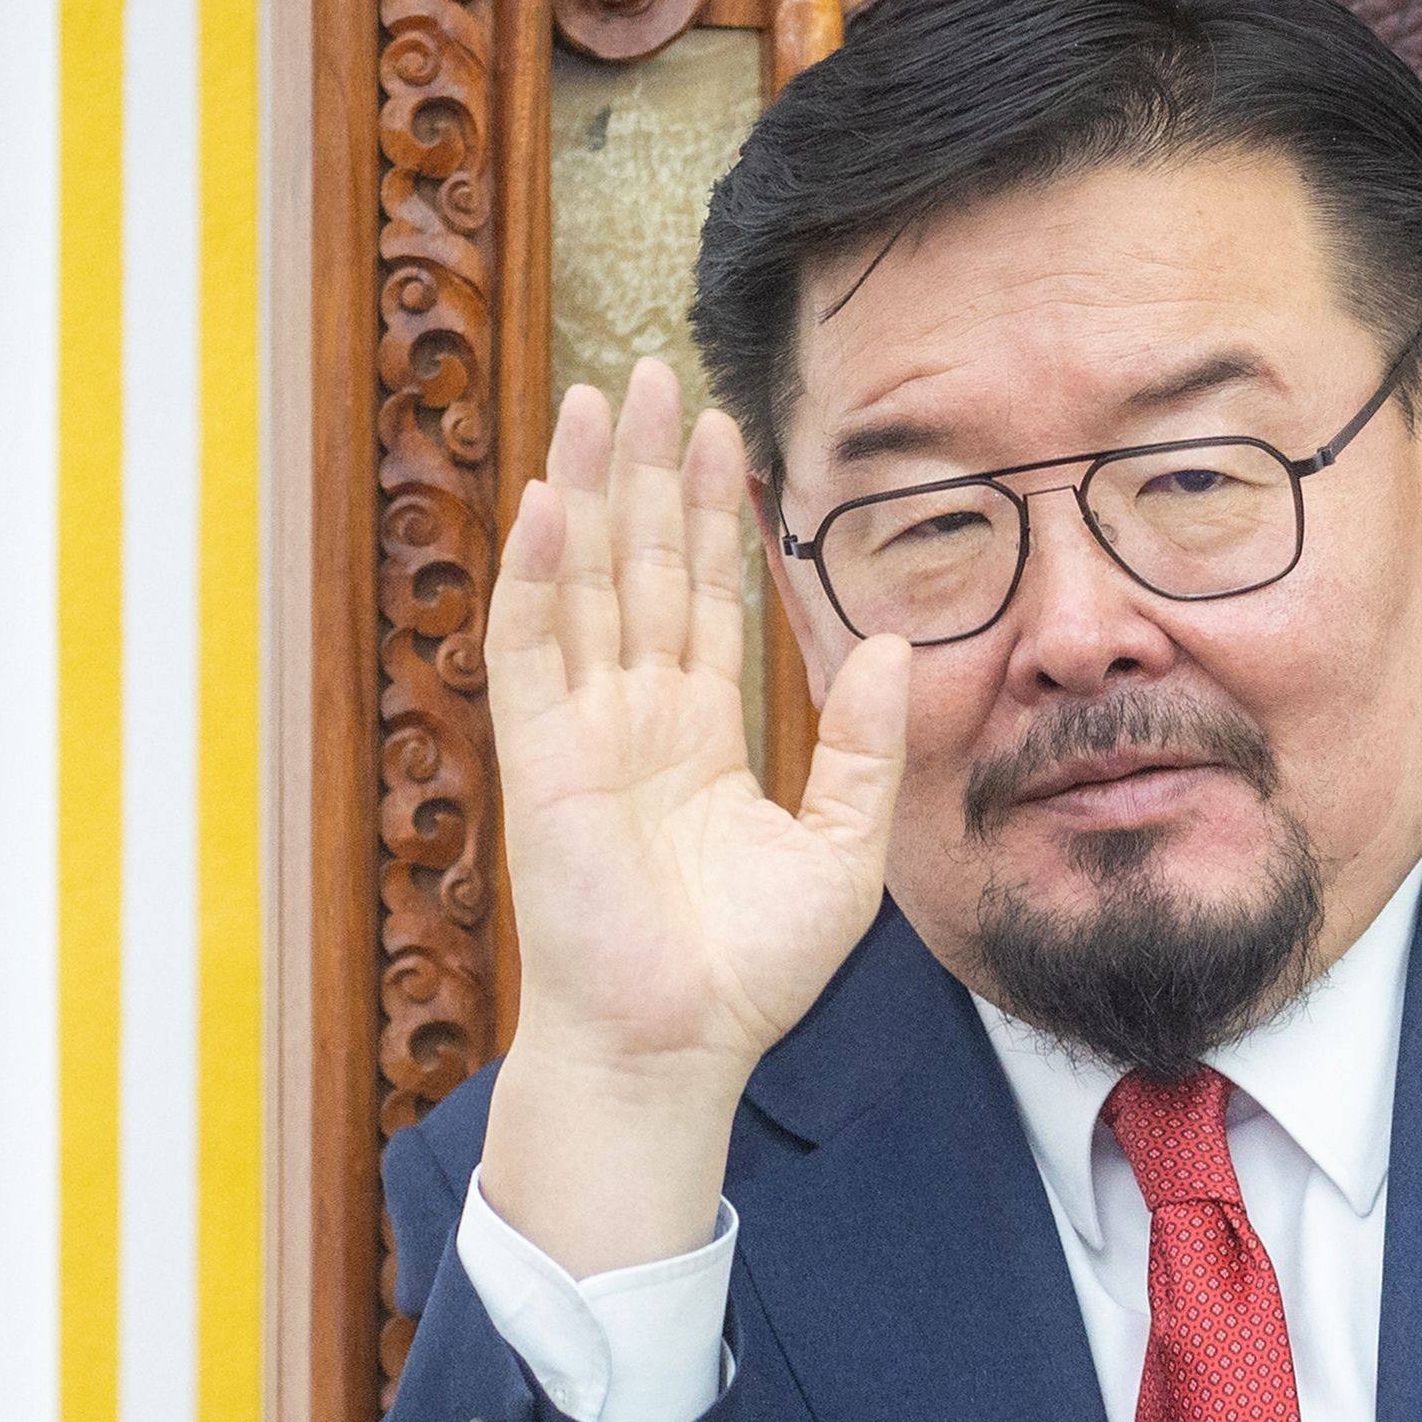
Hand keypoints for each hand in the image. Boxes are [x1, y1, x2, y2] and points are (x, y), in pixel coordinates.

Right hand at [477, 360, 909, 1273]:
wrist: (676, 1048)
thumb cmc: (748, 971)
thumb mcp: (843, 847)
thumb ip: (865, 743)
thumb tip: (888, 637)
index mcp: (699, 738)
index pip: (706, 600)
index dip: (714, 518)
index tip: (731, 436)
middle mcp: (634, 720)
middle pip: (639, 566)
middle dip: (648, 469)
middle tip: (658, 373)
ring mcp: (581, 733)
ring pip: (583, 581)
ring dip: (589, 487)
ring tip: (601, 394)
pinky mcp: (539, 759)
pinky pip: (532, 647)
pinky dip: (537, 571)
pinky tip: (551, 497)